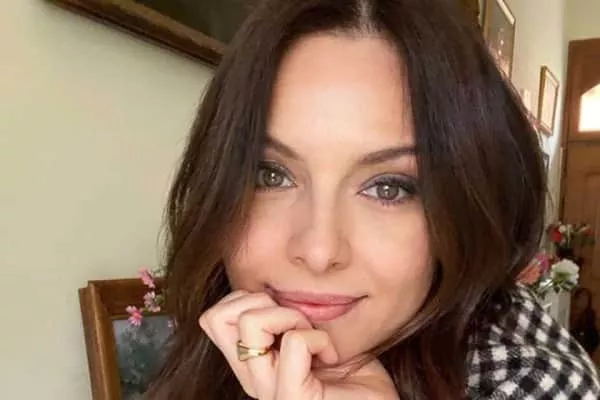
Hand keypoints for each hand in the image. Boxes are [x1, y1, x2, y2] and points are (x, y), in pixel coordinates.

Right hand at [199, 290, 398, 399]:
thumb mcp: (311, 337)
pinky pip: (294, 342)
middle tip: (295, 321)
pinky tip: (331, 356)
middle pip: (216, 317)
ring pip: (251, 322)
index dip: (246, 299)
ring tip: (314, 338)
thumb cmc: (352, 377)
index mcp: (252, 365)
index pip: (214, 317)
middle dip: (260, 300)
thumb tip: (274, 283)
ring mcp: (269, 392)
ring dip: (291, 316)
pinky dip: (320, 338)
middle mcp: (252, 380)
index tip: (284, 313)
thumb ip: (287, 320)